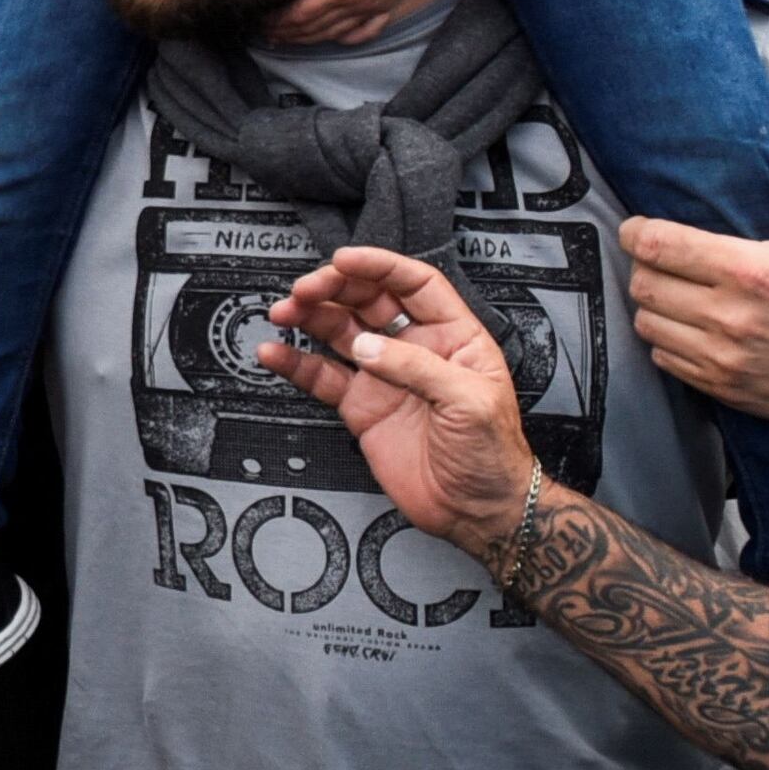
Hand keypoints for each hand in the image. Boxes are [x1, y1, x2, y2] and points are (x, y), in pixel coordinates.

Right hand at [250, 248, 538, 554]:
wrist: (476, 509)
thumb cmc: (493, 454)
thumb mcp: (470, 401)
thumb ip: (417, 368)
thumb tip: (368, 346)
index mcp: (453, 337)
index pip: (413, 285)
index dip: (379, 266)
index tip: (345, 260)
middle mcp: (416, 350)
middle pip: (368, 301)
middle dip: (334, 288)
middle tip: (304, 290)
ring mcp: (384, 376)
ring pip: (340, 332)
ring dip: (309, 317)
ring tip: (283, 312)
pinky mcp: (361, 407)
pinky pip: (322, 377)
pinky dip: (296, 363)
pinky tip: (275, 353)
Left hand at [620, 117, 768, 439]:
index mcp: (751, 270)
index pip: (657, 244)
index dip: (634, 231)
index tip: (637, 226)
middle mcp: (730, 317)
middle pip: (643, 283)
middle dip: (644, 266)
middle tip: (661, 258)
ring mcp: (724, 358)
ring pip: (647, 323)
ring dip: (653, 304)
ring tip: (676, 290)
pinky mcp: (724, 388)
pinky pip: (664, 360)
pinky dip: (668, 340)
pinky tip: (691, 326)